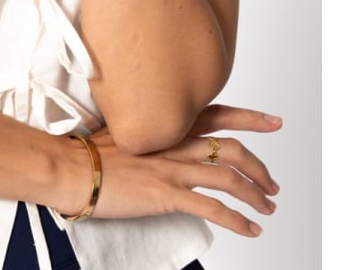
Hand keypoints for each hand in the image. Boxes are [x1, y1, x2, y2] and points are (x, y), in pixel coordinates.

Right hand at [83, 104, 281, 236]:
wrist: (70, 166)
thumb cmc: (89, 151)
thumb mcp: (126, 130)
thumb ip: (151, 133)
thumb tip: (166, 143)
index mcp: (166, 124)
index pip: (217, 115)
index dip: (249, 118)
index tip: (272, 121)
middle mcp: (175, 142)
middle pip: (232, 149)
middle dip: (260, 167)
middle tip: (273, 183)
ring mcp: (172, 167)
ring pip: (229, 178)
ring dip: (256, 195)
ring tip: (267, 208)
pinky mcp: (166, 194)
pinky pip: (212, 207)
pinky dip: (238, 220)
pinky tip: (250, 229)